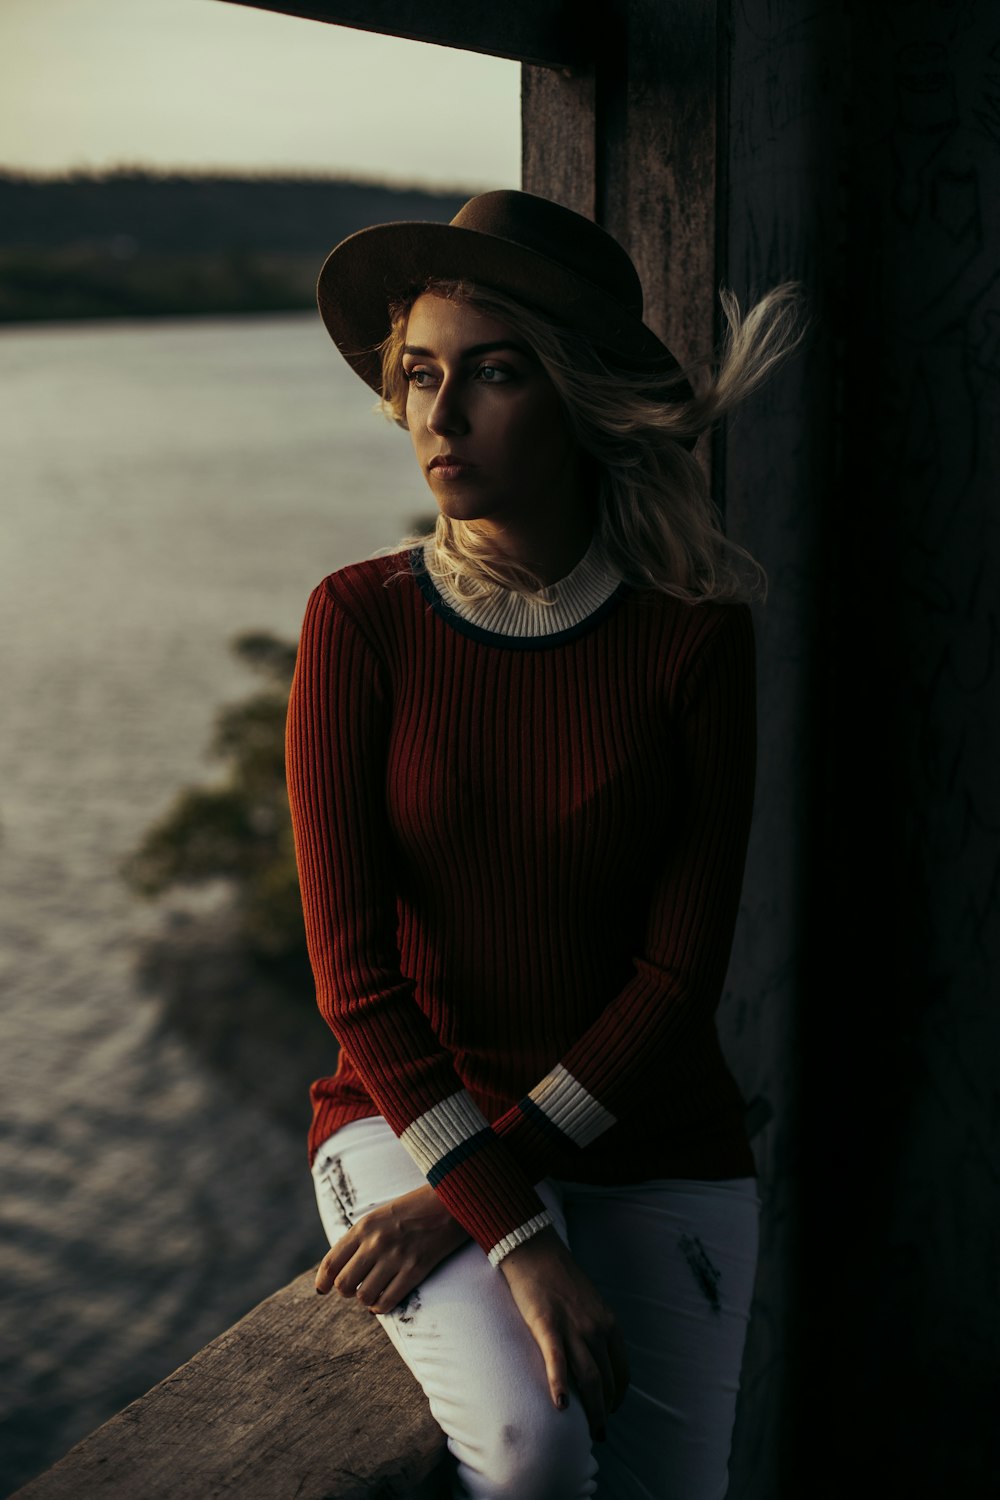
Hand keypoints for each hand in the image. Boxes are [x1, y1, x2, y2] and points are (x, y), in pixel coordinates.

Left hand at [315, 1185, 467, 1313]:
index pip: (332, 1262)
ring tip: (373, 1292)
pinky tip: (383, 1301)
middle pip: (344, 1284)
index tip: (322, 1290)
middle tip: (355, 1288)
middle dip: (347, 1291)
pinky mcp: (415, 1270)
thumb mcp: (380, 1215)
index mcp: (364, 1226)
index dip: (323, 1281)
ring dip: (366, 1299)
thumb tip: (342, 1266)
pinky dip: (381, 1307)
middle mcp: (376, 1242)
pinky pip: (387, 1301)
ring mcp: (395, 1257)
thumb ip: (360, 1238)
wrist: (450, 1201)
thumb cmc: (414, 1208)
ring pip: (364, 1296)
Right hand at [499, 1227, 628, 1440]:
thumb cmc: (560, 1277)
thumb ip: (597, 1329)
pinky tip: (561, 1406)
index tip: (612, 1410)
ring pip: (589, 1379)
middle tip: (600, 1432)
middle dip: (606, 1411)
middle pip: (607, 1381)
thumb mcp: (591, 1303)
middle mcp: (597, 1329)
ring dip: (593, 1411)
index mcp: (609, 1324)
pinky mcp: (547, 1326)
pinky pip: (557, 1362)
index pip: (622, 1371)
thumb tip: (597, 1358)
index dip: (619, 1396)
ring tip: (591, 1433)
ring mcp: (573, 1328)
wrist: (536, 1250)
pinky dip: (560, 1386)